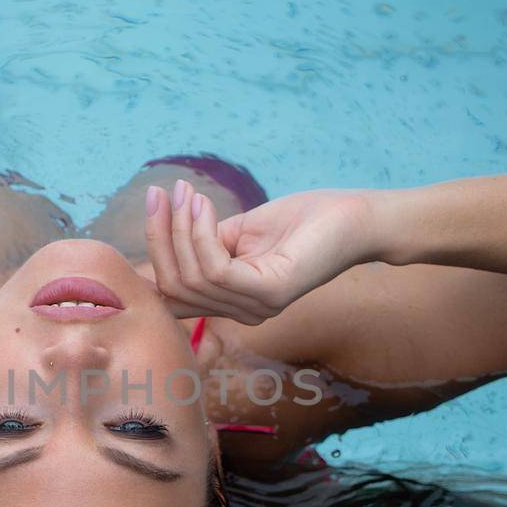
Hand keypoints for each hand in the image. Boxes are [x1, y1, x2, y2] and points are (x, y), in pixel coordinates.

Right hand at [144, 180, 374, 323]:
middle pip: (175, 288)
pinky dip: (201, 233)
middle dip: (160, 237)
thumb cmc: (300, 220)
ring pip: (191, 278)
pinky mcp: (270, 292)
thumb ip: (203, 242)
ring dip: (180, 229)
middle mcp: (243, 313)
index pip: (174, 293)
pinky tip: (202, 206)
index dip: (155, 250)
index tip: (154, 202)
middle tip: (160, 194)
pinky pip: (215, 269)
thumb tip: (161, 236)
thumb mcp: (238, 231)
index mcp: (234, 303)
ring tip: (186, 193)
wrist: (352, 216)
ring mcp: (257, 307)